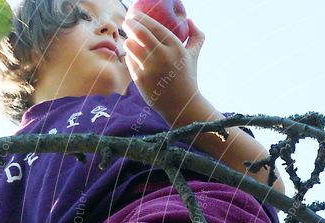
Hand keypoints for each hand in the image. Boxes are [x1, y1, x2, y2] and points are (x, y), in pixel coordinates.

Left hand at [123, 12, 204, 126]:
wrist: (182, 106)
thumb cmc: (188, 78)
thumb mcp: (194, 56)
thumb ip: (196, 36)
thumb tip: (190, 20)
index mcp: (176, 48)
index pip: (153, 26)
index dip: (140, 17)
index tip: (135, 15)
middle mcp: (163, 57)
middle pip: (138, 32)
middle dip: (129, 24)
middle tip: (128, 23)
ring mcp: (150, 68)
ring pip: (130, 45)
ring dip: (129, 41)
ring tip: (133, 43)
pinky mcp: (140, 78)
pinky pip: (129, 60)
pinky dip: (131, 57)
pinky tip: (137, 59)